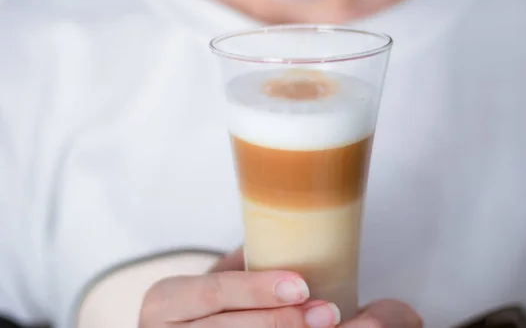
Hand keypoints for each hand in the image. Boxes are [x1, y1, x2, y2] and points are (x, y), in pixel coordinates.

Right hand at [139, 249, 421, 327]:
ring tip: (330, 324)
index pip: (215, 291)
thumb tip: (301, 234)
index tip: (301, 285)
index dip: (258, 290)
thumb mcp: (208, 280)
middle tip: (328, 311)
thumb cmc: (200, 306)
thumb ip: (241, 264)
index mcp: (166, 301)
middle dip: (284, 321)